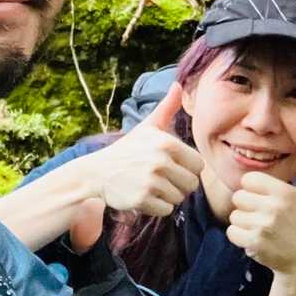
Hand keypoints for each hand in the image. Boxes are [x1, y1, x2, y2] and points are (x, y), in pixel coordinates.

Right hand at [91, 83, 203, 216]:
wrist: (97, 173)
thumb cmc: (128, 149)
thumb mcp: (147, 127)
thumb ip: (167, 108)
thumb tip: (178, 84)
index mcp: (167, 143)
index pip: (199, 165)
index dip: (188, 169)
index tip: (172, 166)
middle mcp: (160, 161)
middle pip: (192, 184)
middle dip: (180, 185)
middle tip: (161, 179)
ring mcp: (150, 181)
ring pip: (179, 198)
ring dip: (168, 196)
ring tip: (151, 186)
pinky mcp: (141, 200)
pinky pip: (167, 210)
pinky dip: (158, 208)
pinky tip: (144, 196)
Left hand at [226, 153, 295, 277]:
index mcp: (284, 191)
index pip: (249, 180)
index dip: (254, 190)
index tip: (266, 200)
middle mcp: (274, 206)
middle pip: (238, 197)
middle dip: (248, 208)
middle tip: (265, 218)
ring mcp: (263, 224)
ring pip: (234, 216)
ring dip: (244, 224)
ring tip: (263, 230)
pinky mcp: (254, 241)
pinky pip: (232, 232)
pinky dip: (240, 238)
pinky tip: (256, 240)